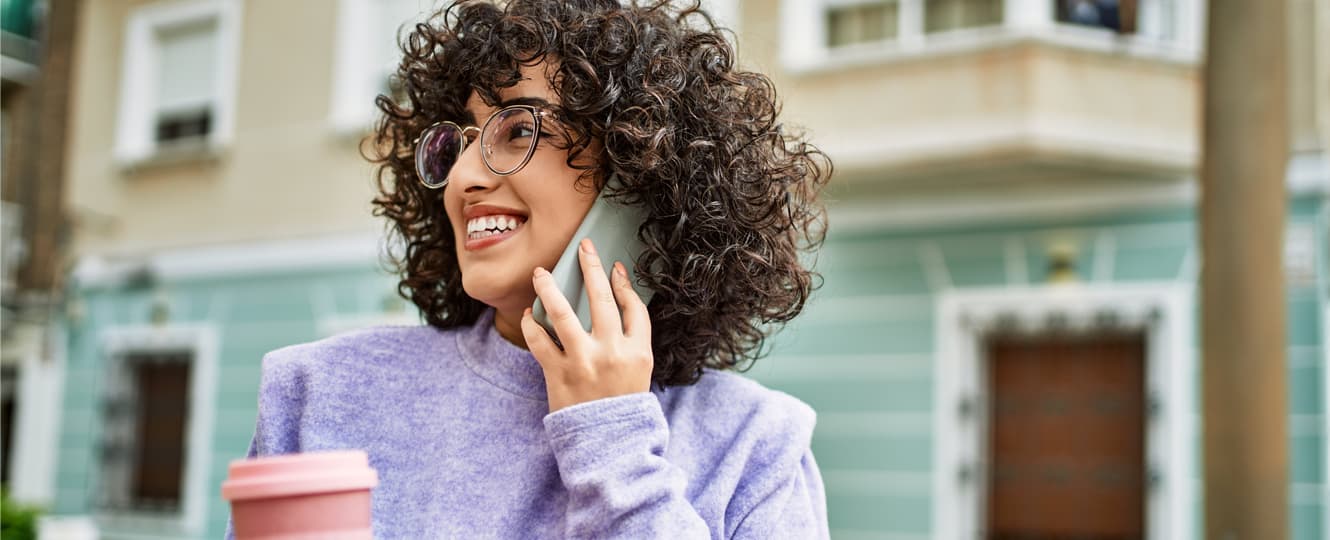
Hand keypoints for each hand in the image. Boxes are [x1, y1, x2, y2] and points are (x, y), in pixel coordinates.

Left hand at [520, 238, 653, 412]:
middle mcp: (612, 352)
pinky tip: (529, 314)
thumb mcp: (640, 372)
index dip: (624, 284)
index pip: (634, 307)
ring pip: (563, 313)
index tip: (614, 268)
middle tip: (583, 247)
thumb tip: (616, 299)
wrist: (609, 444)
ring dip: (550, 288)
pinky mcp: (559, 375)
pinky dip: (532, 325)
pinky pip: (540, 341)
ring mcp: (584, 362)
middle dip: (591, 267)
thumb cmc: (623, 404)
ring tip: (541, 273)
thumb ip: (632, 339)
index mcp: (639, 352)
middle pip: (601, 299)